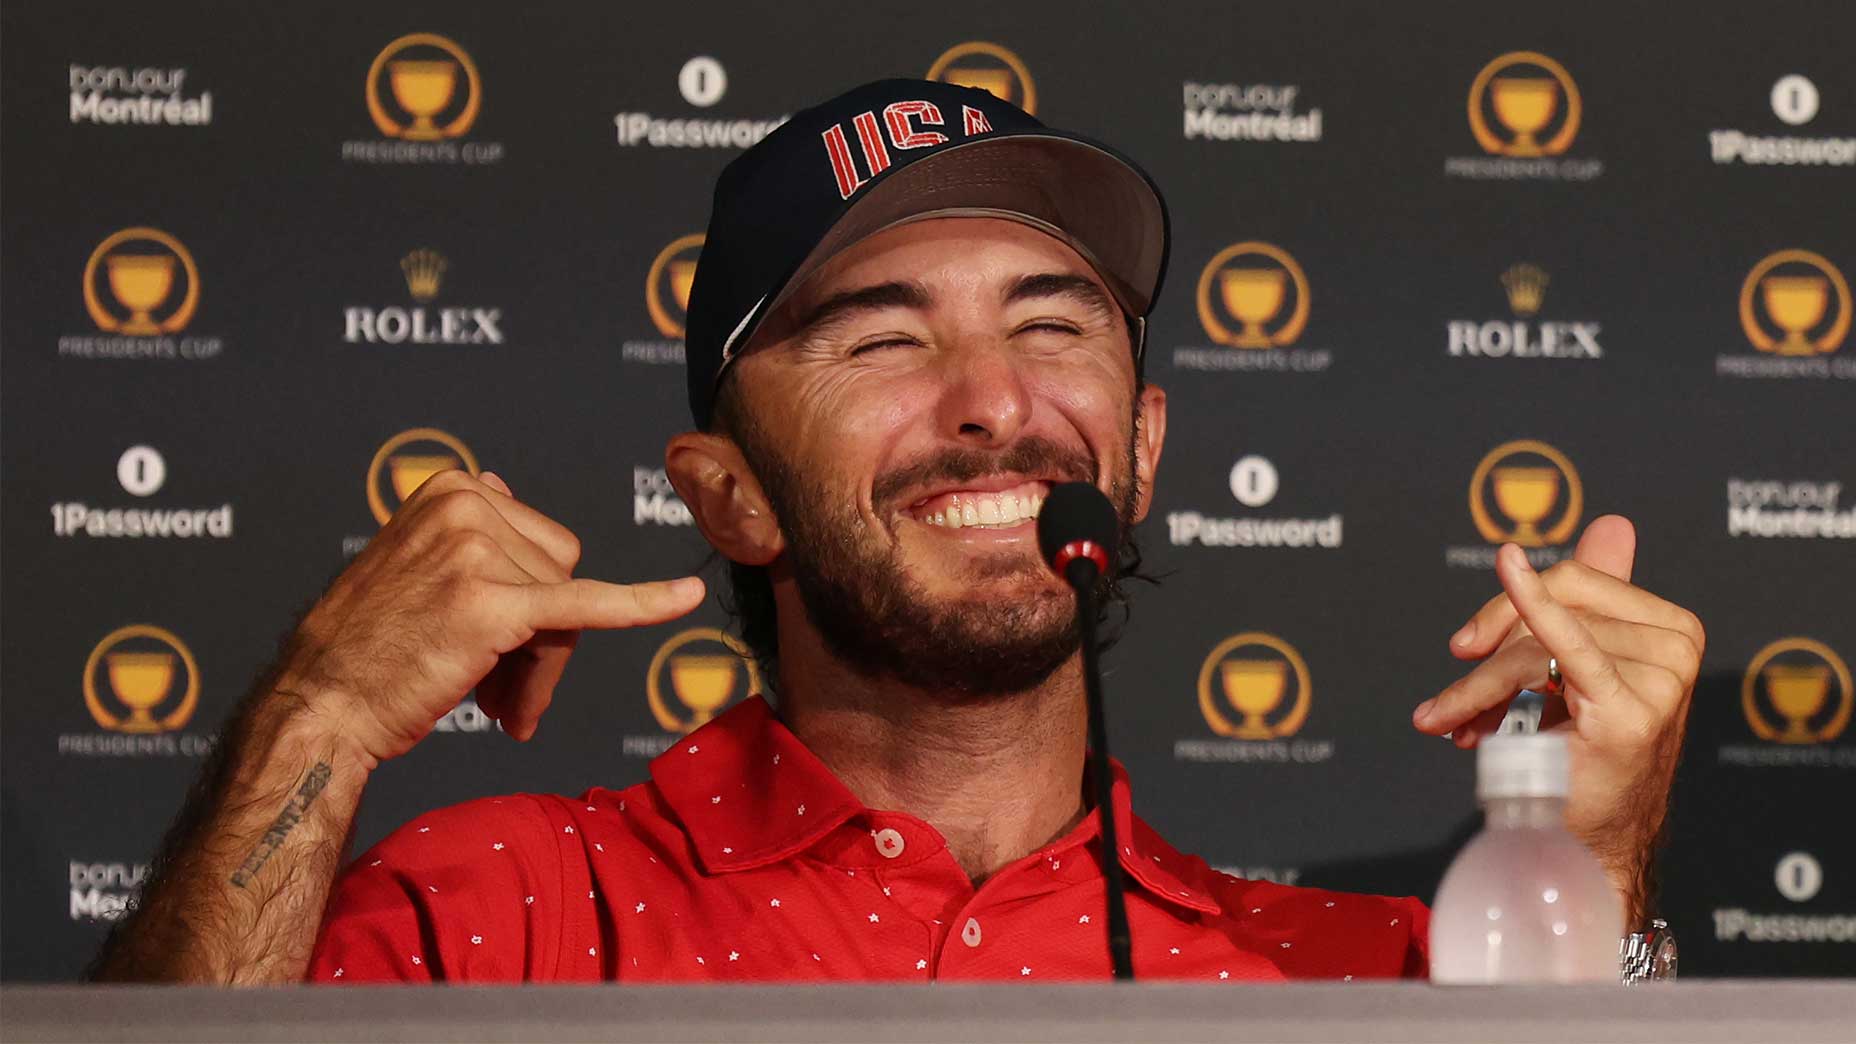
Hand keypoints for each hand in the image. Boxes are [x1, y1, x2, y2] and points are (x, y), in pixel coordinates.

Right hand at [279, 469, 704, 763]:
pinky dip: (643, 604)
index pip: (543, 544)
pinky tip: (687, 598)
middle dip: (540, 637)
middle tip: (494, 685)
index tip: (489, 640)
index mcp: (453, 487)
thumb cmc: (370, 647)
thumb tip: (500, 488)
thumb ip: (466, 526)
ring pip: (566, 610)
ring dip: (536, 667)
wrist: (323, 705)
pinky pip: (585, 605)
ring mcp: (480, 550)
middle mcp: (467, 504)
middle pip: (561, 572)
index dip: (530, 602)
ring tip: (487, 696)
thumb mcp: (412, 561)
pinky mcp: (496, 603)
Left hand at [1411, 516, 1702, 917]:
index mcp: (1673, 627)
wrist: (1592, 842)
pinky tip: (1499, 586)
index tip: (1466, 645)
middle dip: (1488, 651)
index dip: (1512, 603)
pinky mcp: (1630, 711)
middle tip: (1451, 702)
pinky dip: (1528, 613)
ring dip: (1479, 689)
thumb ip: (1598, 597)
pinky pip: (1563, 647)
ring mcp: (1660, 680)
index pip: (1576, 580)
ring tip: (1457, 726)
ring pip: (1533, 647)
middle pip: (1550, 609)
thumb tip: (1612, 525)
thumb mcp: (1589, 667)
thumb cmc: (1586, 755)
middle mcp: (1678, 647)